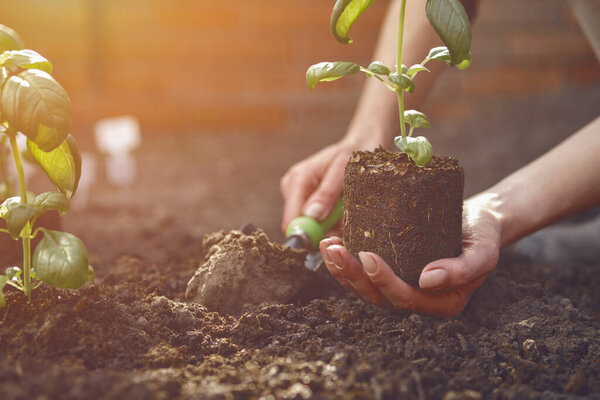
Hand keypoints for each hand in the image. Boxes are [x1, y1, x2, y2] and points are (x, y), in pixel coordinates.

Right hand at [280, 139, 358, 231]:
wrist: (360, 146)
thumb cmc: (353, 155)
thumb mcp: (343, 170)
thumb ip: (327, 193)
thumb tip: (311, 215)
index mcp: (298, 179)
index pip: (292, 218)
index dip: (307, 233)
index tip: (329, 239)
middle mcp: (293, 188)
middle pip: (301, 225)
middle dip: (323, 228)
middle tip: (344, 218)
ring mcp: (300, 196)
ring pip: (312, 225)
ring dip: (331, 223)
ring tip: (345, 207)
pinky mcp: (309, 202)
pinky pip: (319, 221)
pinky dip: (333, 219)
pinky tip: (342, 207)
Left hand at [319, 196, 501, 316]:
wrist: (477, 220)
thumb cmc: (482, 235)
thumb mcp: (484, 250)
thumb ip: (463, 269)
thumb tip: (428, 280)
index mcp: (441, 303)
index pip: (406, 299)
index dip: (383, 281)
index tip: (367, 255)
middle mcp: (417, 300)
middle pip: (378, 297)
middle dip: (352, 276)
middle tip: (336, 251)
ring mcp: (400, 287)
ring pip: (364, 288)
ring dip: (341, 270)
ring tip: (327, 247)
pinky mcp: (389, 271)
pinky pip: (362, 274)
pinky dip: (344, 261)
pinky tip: (332, 244)